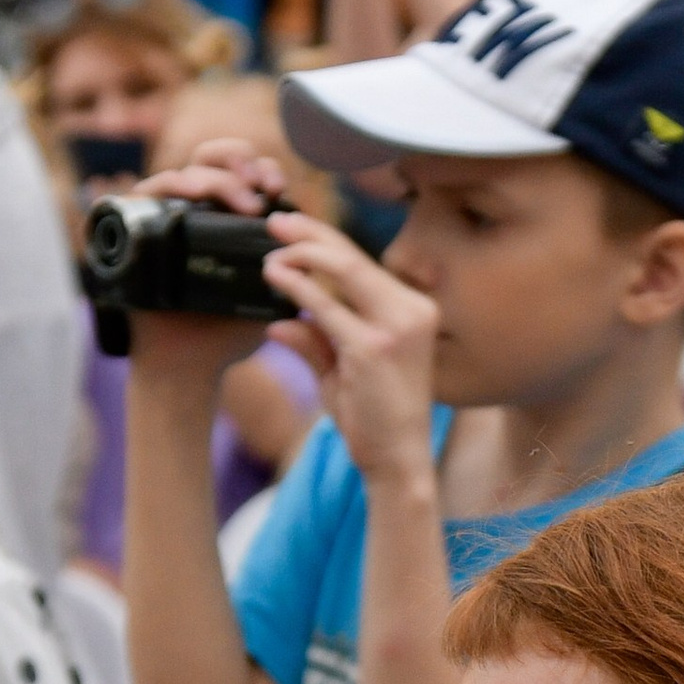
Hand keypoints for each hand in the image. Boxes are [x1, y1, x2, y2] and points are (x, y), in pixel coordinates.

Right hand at [125, 132, 291, 397]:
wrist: (193, 364)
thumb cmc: (233, 329)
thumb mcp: (276, 289)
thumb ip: (297, 261)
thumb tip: (311, 229)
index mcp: (227, 215)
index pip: (244, 170)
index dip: (262, 168)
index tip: (278, 187)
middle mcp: (193, 209)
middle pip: (210, 157)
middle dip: (237, 160)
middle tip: (257, 185)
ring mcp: (163, 218)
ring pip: (181, 172)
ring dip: (212, 176)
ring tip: (238, 200)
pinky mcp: (135, 231)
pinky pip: (144, 194)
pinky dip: (165, 186)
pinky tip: (188, 192)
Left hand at [260, 215, 438, 487]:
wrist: (398, 463)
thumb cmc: (375, 421)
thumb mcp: (342, 374)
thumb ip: (315, 342)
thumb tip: (279, 321)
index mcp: (414, 311)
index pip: (363, 264)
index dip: (326, 241)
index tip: (292, 228)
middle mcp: (412, 311)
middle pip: (354, 256)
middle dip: (311, 232)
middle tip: (274, 220)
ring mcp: (396, 328)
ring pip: (343, 269)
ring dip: (301, 252)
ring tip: (269, 247)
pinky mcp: (373, 347)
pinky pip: (327, 305)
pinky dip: (297, 285)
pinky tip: (275, 275)